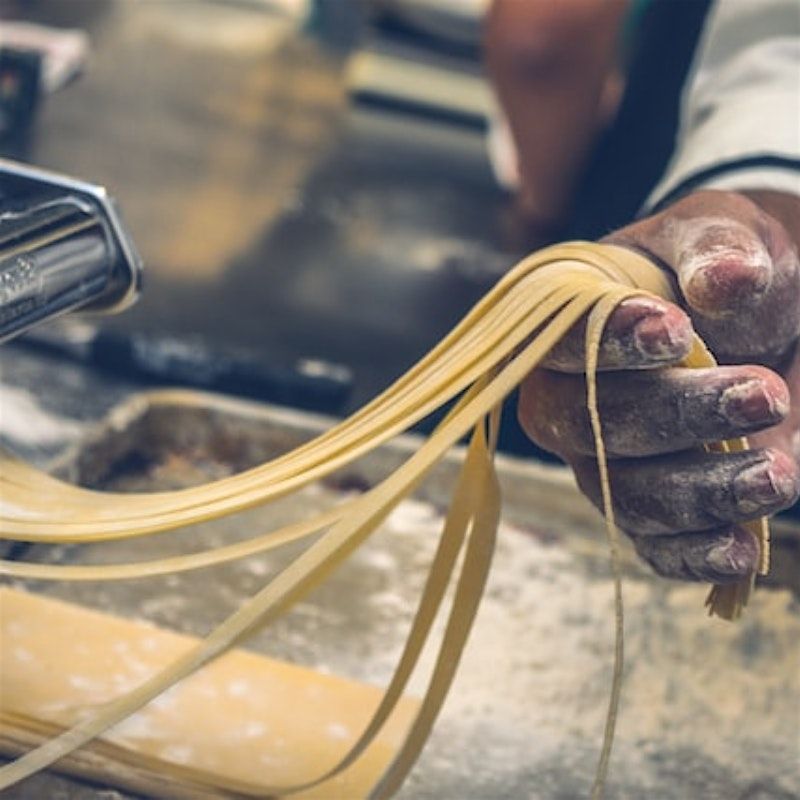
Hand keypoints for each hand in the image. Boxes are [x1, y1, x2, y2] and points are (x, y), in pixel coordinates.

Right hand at [517, 190, 799, 582]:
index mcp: (567, 326)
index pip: (562, 343)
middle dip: (674, 417)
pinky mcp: (642, 507)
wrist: (754, 312)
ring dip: (699, 491)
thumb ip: (716, 247)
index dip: (609, 346)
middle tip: (763, 393)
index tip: (677, 333)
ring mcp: (600, 460)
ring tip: (778, 473)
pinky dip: (693, 553)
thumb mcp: (719, 233)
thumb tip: (726, 281)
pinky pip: (652, 544)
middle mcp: (568, 399)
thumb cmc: (719, 265)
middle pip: (589, 426)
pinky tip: (742, 548)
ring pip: (624, 494)